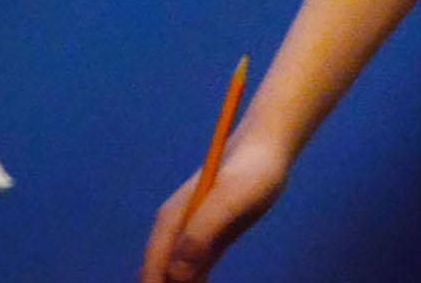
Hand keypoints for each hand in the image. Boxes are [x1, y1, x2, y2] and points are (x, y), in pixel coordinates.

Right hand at [140, 135, 289, 282]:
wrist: (267, 151)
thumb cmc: (250, 172)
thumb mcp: (229, 200)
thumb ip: (202, 233)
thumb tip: (176, 273)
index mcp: (171, 222)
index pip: (153, 267)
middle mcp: (175, 231)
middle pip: (161, 273)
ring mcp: (191, 235)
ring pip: (176, 274)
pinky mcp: (208, 239)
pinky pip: (193, 270)